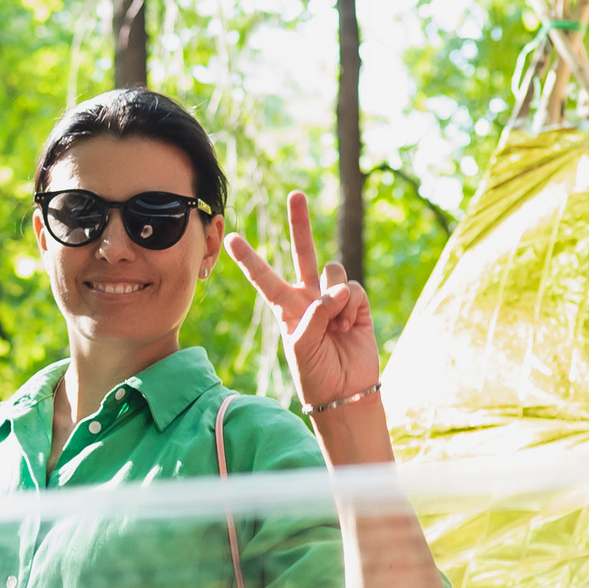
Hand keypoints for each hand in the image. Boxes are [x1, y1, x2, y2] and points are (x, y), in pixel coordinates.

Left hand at [223, 190, 380, 411]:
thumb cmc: (315, 375)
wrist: (346, 393)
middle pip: (302, 253)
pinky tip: (348, 325)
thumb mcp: (301, 348)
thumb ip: (313, 316)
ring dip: (333, 293)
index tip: (230, 237)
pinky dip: (350, 305)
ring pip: (332, 270)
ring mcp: (334, 299)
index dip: (249, 258)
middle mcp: (308, 297)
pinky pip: (352, 288)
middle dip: (300, 224)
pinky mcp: (357, 304)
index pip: (264, 278)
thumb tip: (334, 291)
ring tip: (334, 321)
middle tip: (296, 194)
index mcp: (285, 308)